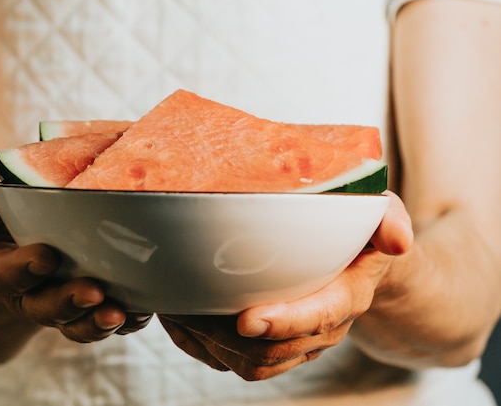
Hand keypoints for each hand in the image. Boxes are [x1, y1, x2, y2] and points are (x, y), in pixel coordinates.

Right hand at [0, 185, 151, 342]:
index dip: (25, 269)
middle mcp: (32, 297)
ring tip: (119, 313)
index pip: (7, 277)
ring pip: (79, 325)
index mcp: (1, 273)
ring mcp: (64, 307)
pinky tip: (143, 309)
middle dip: (69, 302)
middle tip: (93, 293)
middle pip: (47, 309)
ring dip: (98, 321)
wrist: (19, 253)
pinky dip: (127, 321)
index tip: (46, 257)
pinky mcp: (92, 309)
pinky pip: (108, 322)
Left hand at [159, 191, 412, 380]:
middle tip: (187, 307)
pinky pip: (236, 362)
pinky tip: (183, 317)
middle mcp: (320, 329)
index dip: (284, 323)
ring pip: (250, 363)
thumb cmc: (360, 230)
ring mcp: (296, 342)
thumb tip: (398, 239)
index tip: (246, 319)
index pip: (318, 318)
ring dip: (210, 343)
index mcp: (345, 296)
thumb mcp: (380, 212)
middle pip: (273, 351)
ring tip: (178, 310)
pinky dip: (205, 346)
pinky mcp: (273, 346)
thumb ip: (388, 218)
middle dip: (227, 336)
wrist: (357, 261)